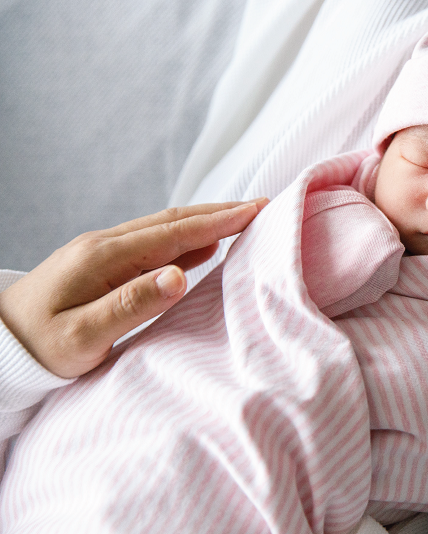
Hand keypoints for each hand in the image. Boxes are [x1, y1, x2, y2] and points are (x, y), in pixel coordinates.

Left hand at [0, 200, 266, 377]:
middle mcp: (104, 246)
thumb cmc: (38, 348)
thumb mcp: (83, 336)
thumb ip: (132, 305)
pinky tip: (202, 246)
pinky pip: (152, 243)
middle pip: (173, 221)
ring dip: (205, 222)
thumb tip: (179, 275)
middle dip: (220, 213)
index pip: (174, 232)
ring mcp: (100, 253)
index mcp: (104, 258)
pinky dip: (185, 239)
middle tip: (263, 206)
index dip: (220, 221)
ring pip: (164, 228)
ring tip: (242, 220)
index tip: (259, 209)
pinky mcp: (99, 266)